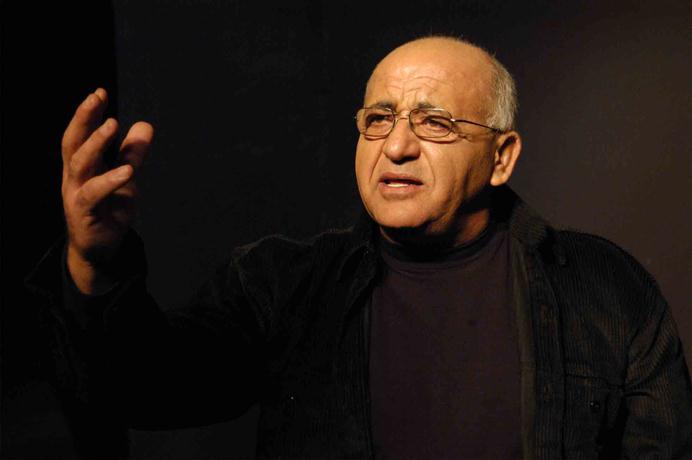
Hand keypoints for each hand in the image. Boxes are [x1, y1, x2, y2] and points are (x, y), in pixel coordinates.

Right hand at [61, 88, 152, 293]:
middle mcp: (73, 177)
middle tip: (97, 97)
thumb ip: (132, 154)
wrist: (100, 249)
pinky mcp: (84, 213)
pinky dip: (110, 180)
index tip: (99, 92)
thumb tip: (145, 125)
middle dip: (84, 118)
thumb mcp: (127, 178)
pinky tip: (128, 171)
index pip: (80, 134)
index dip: (87, 113)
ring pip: (80, 164)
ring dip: (95, 142)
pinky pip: (94, 193)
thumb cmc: (110, 209)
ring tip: (112, 125)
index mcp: (81, 165)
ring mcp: (75, 194)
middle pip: (73, 141)